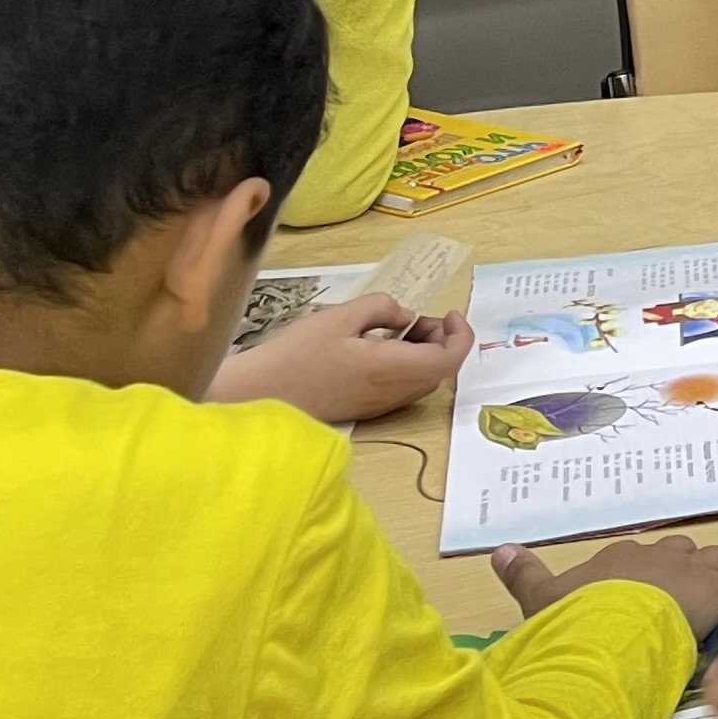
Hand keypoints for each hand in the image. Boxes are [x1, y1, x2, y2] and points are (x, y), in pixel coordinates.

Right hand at [211, 295, 471, 423]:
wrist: (257, 394)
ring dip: (423, 354)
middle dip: (440, 340)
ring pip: (422, 382)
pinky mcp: (363, 410)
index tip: (448, 313)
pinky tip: (378, 348)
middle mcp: (392, 394)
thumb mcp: (341, 316)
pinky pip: (400, 389)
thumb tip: (406, 315)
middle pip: (440, 371)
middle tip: (417, 318)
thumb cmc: (297, 353)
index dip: (460, 335)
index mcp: (392, 370)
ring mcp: (378, 407)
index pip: (450, 360)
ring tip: (399, 330)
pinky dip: (404, 367)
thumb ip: (381, 308)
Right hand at [495, 532, 717, 641]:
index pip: (647, 558)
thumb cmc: (573, 618)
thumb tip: (499, 551)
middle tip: (687, 612)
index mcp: (620, 558)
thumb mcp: (539, 599)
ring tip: (717, 616)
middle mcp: (658, 556)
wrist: (606, 628)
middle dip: (691, 578)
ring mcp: (691, 571)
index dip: (654, 580)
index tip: (652, 605)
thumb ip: (523, 574)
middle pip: (687, 556)